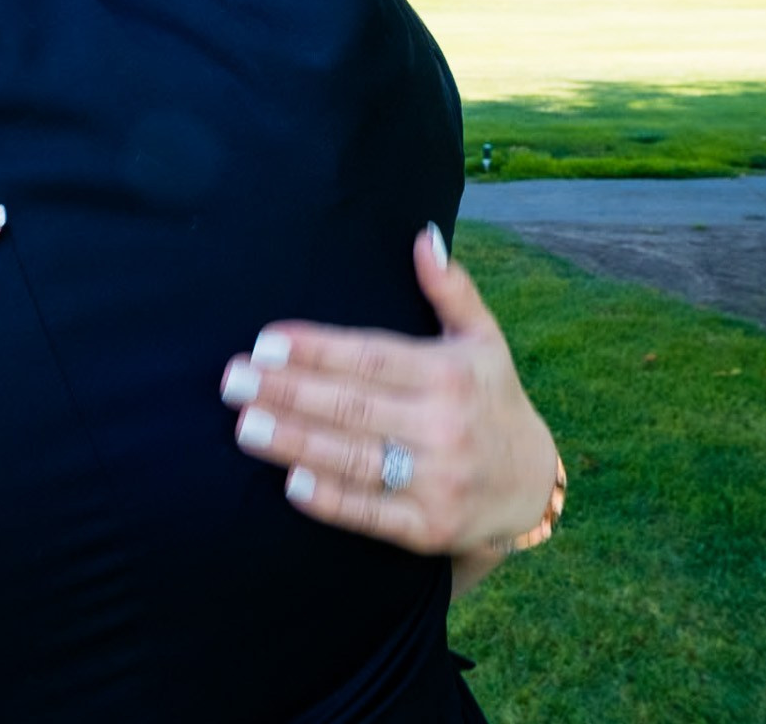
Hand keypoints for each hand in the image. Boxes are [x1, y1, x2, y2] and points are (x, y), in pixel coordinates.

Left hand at [219, 228, 557, 552]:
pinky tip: (292, 484)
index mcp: (449, 375)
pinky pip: (372, 514)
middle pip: (353, 406)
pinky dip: (333, 501)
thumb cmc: (489, 399)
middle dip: (288, 392)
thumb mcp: (483, 340)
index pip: (371, 357)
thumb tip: (423, 236)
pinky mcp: (428, 528)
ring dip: (296, 442)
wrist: (532, 485)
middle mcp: (444, 426)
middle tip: (233, 380)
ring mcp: (437, 480)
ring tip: (246, 424)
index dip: (316, 350)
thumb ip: (450, 290)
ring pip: (355, 458)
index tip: (265, 342)